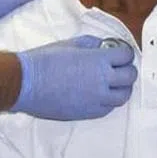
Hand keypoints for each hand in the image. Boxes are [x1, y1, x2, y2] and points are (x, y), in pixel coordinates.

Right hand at [12, 35, 137, 120]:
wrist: (26, 83)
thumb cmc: (45, 60)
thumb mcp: (71, 44)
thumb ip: (92, 45)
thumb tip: (104, 47)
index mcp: (99, 61)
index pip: (126, 56)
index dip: (125, 52)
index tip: (120, 52)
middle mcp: (102, 82)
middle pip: (129, 78)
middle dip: (127, 69)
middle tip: (120, 66)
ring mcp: (96, 100)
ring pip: (122, 97)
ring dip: (122, 88)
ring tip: (113, 82)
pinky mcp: (87, 113)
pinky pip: (108, 109)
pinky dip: (109, 101)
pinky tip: (101, 94)